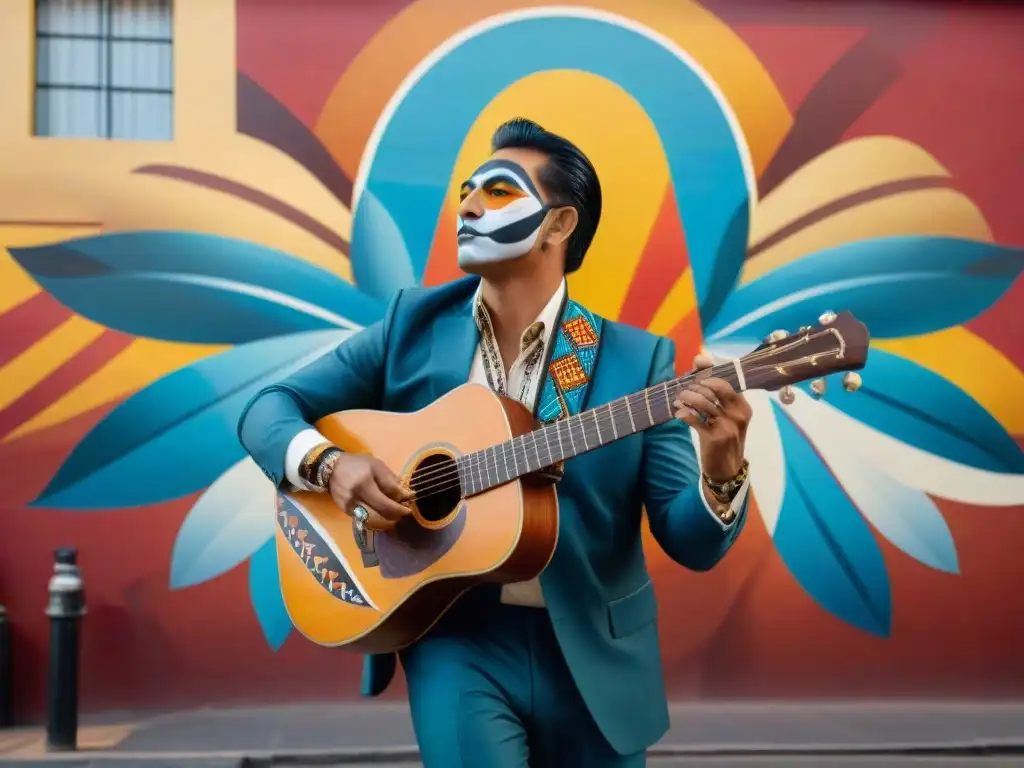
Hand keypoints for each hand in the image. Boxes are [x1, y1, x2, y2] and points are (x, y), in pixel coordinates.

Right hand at [328, 454, 412, 528]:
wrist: (331, 468)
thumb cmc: (357, 464)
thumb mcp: (376, 465)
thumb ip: (390, 480)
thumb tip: (406, 494)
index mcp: (364, 484)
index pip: (386, 503)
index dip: (400, 508)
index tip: (409, 508)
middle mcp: (355, 498)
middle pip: (380, 515)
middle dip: (395, 516)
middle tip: (403, 512)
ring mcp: (349, 506)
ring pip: (373, 520)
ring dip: (386, 520)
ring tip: (394, 515)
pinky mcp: (345, 511)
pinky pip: (364, 519)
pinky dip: (375, 518)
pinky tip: (381, 513)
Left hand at [672, 354, 751, 480]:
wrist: (727, 468)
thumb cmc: (725, 436)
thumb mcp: (726, 414)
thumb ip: (715, 389)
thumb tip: (700, 357)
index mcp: (743, 405)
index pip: (724, 381)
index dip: (706, 373)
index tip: (693, 371)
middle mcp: (738, 413)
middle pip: (712, 389)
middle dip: (693, 386)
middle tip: (682, 390)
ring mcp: (727, 425)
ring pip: (702, 402)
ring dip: (686, 398)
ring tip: (678, 400)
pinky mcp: (715, 437)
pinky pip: (694, 419)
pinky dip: (683, 413)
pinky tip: (679, 412)